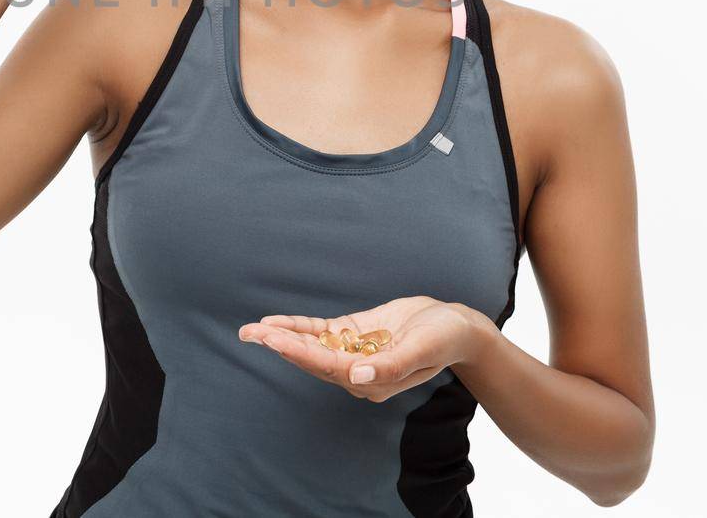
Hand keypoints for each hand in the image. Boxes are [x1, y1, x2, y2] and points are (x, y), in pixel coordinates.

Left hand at [238, 296, 481, 402]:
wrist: (456, 326)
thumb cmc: (443, 339)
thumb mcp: (422, 349)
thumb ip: (391, 365)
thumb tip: (356, 377)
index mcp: (374, 382)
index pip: (329, 368)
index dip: (300, 353)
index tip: (274, 340)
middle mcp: (358, 372)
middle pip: (313, 359)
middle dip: (281, 345)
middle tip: (250, 334)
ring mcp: (354, 352)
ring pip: (312, 347)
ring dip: (283, 337)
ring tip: (252, 330)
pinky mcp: (354, 334)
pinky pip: (322, 333)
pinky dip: (299, 328)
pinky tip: (276, 323)